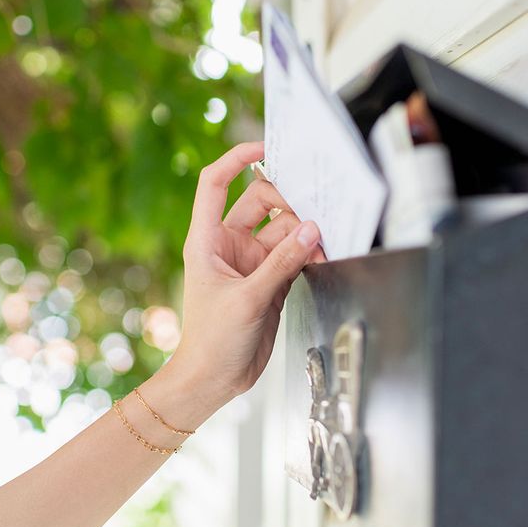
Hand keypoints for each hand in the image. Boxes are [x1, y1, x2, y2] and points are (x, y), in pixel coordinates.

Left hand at [159, 141, 323, 417]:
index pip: (216, 183)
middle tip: (310, 219)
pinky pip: (293, 255)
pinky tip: (321, 255)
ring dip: (303, 233)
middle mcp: (228, 246)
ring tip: (319, 246)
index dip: (236, 158)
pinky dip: (307, 253)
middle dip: (288, 204)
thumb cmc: (211, 342)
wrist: (213, 380)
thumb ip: (281, 264)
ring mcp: (250, 263)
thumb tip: (310, 230)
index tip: (265, 147)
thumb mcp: (248, 299)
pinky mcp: (269, 281)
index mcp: (206, 240)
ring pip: (283, 230)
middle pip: (261, 202)